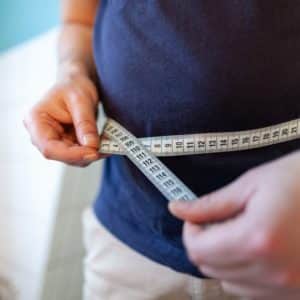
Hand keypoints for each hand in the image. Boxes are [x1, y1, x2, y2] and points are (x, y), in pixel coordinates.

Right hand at [23, 73, 105, 166]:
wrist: (77, 84)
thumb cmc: (74, 86)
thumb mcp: (81, 101)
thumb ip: (85, 124)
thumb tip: (92, 147)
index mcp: (36, 120)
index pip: (49, 147)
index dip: (71, 154)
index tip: (93, 152)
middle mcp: (41, 135)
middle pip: (61, 156)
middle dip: (85, 155)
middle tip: (108, 148)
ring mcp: (54, 141)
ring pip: (73, 159)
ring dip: (92, 154)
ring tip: (109, 143)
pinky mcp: (67, 144)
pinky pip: (81, 154)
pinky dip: (94, 151)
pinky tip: (105, 143)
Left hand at [169, 150, 299, 298]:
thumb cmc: (299, 179)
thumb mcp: (251, 184)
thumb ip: (210, 204)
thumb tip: (176, 209)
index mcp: (257, 239)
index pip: (198, 250)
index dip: (191, 231)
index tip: (198, 217)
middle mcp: (273, 271)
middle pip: (211, 268)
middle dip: (205, 244)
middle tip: (217, 221)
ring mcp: (289, 286)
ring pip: (230, 283)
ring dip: (224, 259)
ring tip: (239, 233)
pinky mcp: (298, 291)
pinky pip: (255, 291)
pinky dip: (245, 272)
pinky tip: (256, 248)